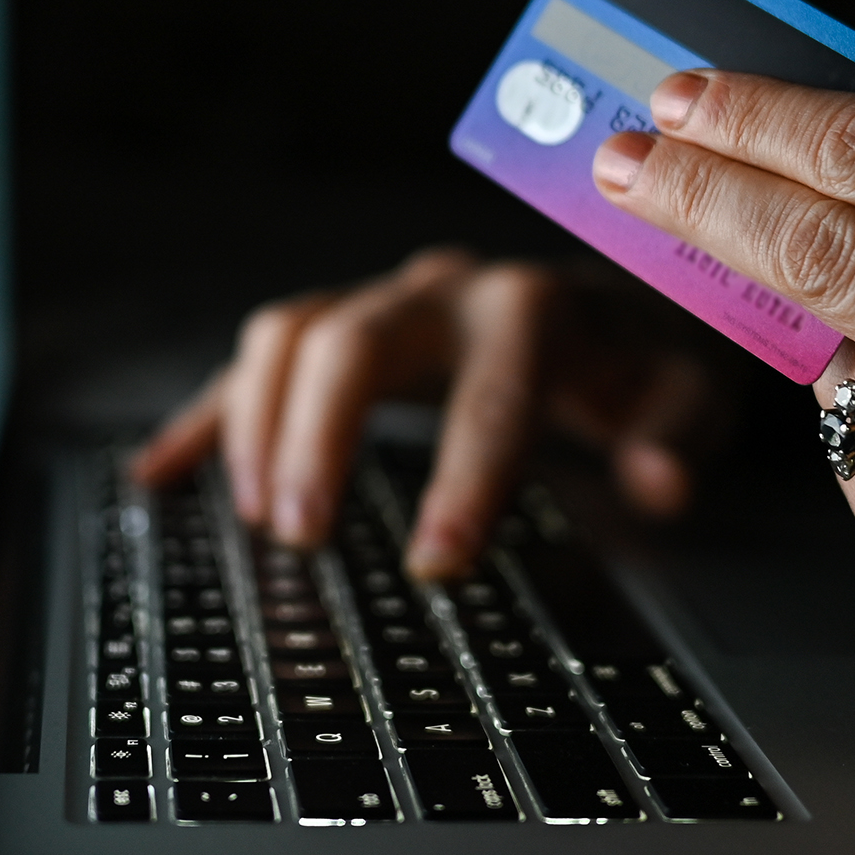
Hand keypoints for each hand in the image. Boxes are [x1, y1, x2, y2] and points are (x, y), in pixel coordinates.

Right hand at [132, 248, 718, 579]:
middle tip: (301, 538)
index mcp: (535, 309)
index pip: (492, 390)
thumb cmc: (648, 356)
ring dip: (259, 422)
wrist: (617, 297)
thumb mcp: (689, 395)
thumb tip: (661, 485)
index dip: (464, 476)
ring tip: (260, 517)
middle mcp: (448, 292)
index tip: (436, 562)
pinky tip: (164, 472)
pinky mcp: (350, 326)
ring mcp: (387, 302)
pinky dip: (212, 415)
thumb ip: (678, 438)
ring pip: (293, 332)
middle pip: (353, 338)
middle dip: (318, 437)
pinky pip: (261, 359)